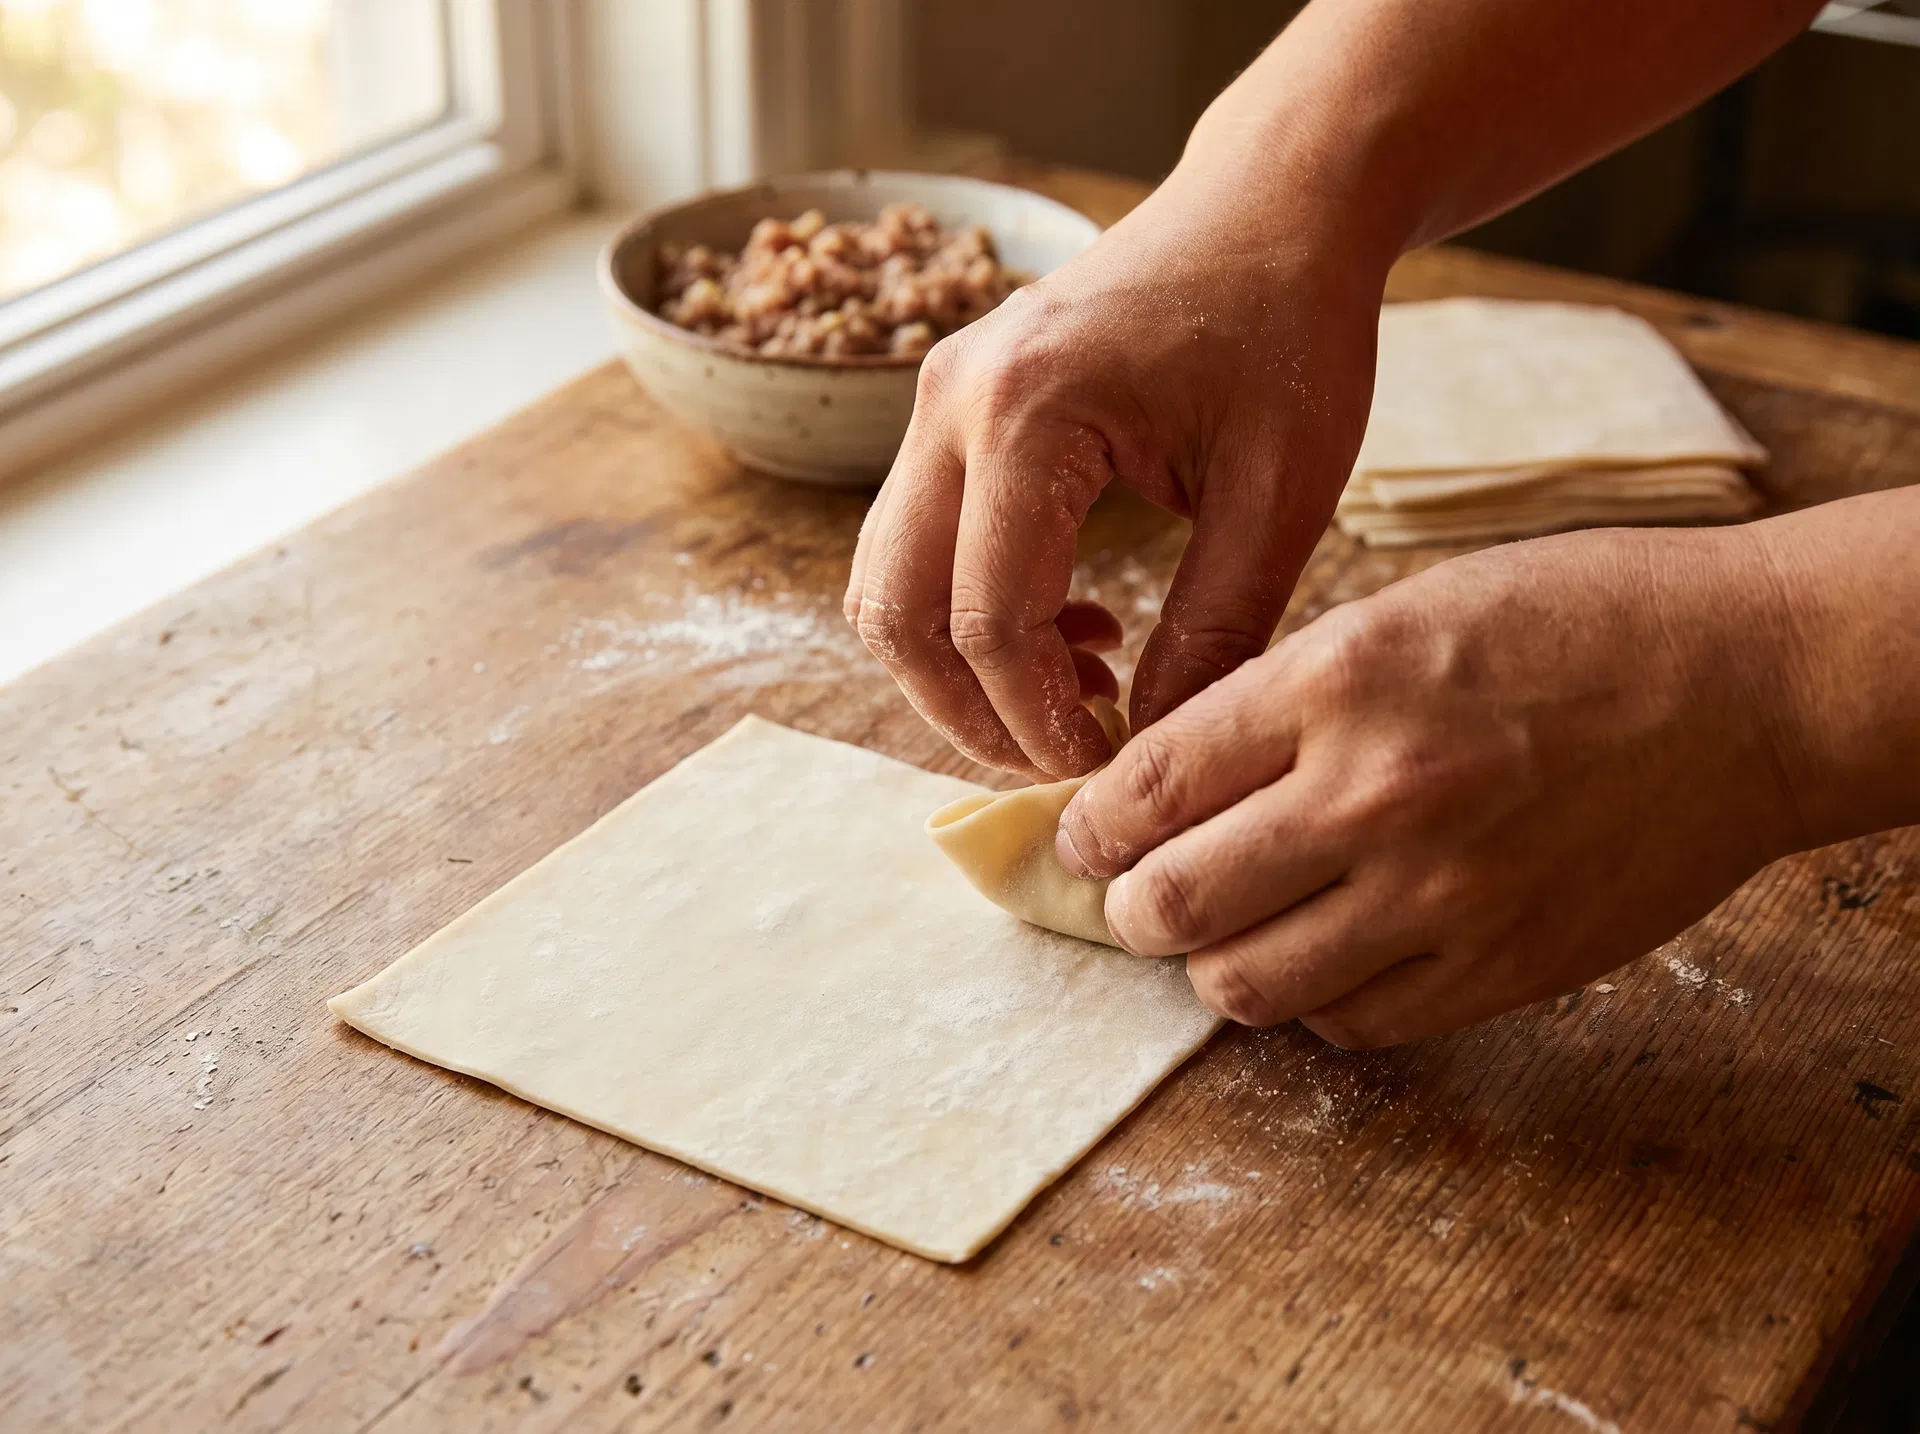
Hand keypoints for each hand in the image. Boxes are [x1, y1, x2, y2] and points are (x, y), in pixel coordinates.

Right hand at [843, 166, 1389, 781]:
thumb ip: (1215, 632)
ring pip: (884, 583)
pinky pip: (912, 542)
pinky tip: (1074, 624)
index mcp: (1030, 413)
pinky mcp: (948, 408)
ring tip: (1079, 691)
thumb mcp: (1279, 496)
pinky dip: (965, 610)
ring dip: (959, 666)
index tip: (1102, 768)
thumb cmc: (1289, 331)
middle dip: (969, 713)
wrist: (1268, 210)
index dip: (1036, 720)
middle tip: (1065, 755)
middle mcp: (952, 401)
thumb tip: (1154, 755)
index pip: (989, 618)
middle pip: (895, 612)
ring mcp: (935, 398)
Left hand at [1055, 525, 1813, 1046]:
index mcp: (1339, 679)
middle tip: (1134, 897)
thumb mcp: (1404, 609)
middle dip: (1127, 908)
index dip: (1090, 825)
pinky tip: (1325, 956)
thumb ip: (1281, 695)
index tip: (1084, 837)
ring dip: (1210, 965)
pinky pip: (1351, 1024)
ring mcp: (1440, 895)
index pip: (1149, 784)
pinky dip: (1313, 999)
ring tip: (1224, 933)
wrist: (1746, 684)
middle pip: (1174, 902)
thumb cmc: (1574, 621)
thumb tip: (1170, 776)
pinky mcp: (1500, 968)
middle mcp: (1374, 793)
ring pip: (1245, 986)